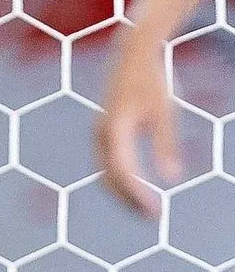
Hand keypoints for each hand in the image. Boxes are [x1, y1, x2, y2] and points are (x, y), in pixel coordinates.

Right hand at [95, 33, 180, 217]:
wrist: (131, 55)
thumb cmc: (153, 80)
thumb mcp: (166, 111)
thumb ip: (166, 145)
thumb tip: (172, 178)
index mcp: (116, 129)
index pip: (123, 171)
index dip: (137, 194)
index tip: (154, 210)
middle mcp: (101, 135)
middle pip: (111, 178)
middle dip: (130, 199)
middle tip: (153, 216)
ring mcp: (98, 135)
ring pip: (106, 174)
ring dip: (124, 193)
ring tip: (146, 207)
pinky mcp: (102, 134)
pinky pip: (108, 165)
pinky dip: (121, 180)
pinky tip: (138, 188)